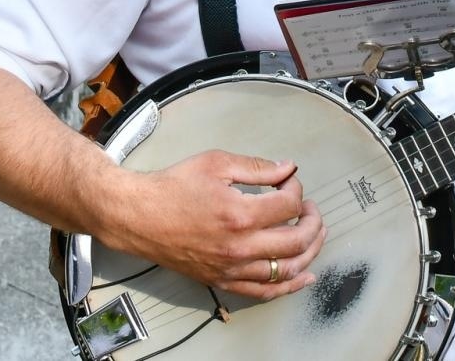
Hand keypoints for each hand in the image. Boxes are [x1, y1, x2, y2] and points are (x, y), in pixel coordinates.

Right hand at [96, 150, 326, 299]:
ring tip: (316, 235)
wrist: (139, 216)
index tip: (289, 180)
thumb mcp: (216, 163)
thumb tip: (288, 168)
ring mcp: (231, 268)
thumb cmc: (174, 186)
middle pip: (296, 241)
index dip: (296, 188)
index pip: (289, 204)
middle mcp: (240, 247)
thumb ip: (257, 167)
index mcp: (240, 214)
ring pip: (286, 271)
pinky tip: (305, 275)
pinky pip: (263, 292)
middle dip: (313, 221)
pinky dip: (289, 286)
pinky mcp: (222, 280)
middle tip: (311, 208)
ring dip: (310, 252)